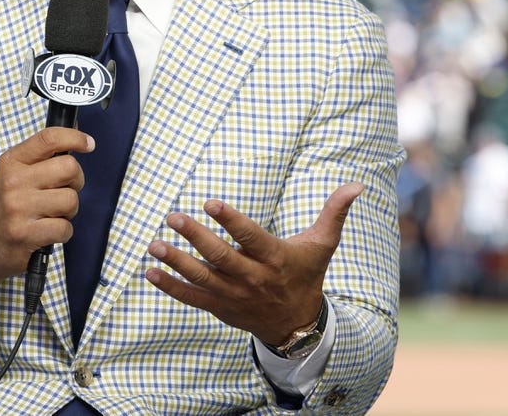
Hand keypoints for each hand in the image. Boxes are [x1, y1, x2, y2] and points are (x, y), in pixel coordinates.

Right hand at [0, 127, 93, 294]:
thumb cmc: (9, 206)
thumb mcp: (15, 174)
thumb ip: (42, 158)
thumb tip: (80, 138)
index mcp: (11, 162)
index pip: (48, 138)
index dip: (75, 138)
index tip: (88, 144)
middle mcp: (12, 181)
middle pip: (69, 168)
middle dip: (76, 181)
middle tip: (64, 191)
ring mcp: (17, 208)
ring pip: (70, 200)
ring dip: (69, 211)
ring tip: (53, 214)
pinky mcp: (24, 234)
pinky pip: (65, 228)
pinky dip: (63, 232)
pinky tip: (48, 232)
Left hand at [144, 182, 363, 344]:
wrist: (297, 325)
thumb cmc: (306, 274)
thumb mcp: (322, 244)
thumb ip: (334, 212)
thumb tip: (357, 183)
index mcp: (275, 258)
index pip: (250, 237)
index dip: (231, 221)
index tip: (210, 202)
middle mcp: (253, 278)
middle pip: (221, 258)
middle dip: (196, 238)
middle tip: (172, 216)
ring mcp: (234, 296)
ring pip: (202, 279)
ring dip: (176, 262)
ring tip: (154, 245)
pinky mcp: (219, 307)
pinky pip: (191, 298)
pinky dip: (170, 286)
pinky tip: (150, 271)